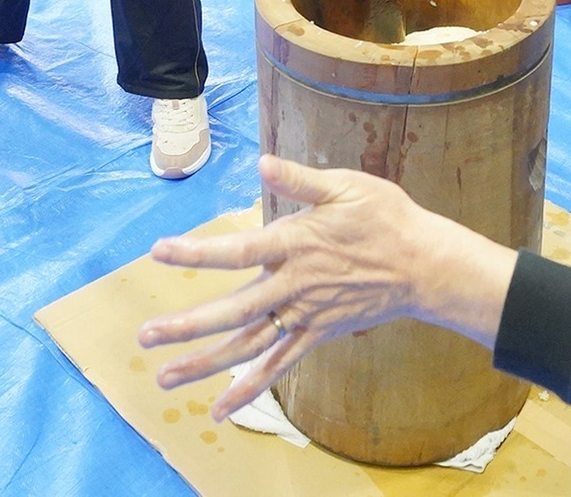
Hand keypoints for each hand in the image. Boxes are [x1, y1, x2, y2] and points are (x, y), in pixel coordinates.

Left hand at [139, 155, 516, 419]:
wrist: (424, 264)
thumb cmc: (385, 218)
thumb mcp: (346, 186)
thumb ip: (300, 179)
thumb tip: (261, 161)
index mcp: (296, 244)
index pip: (238, 249)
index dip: (198, 251)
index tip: (159, 252)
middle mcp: (294, 285)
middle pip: (234, 310)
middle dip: (188, 325)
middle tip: (146, 335)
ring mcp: (304, 315)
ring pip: (249, 345)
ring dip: (206, 363)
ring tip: (165, 378)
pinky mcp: (317, 334)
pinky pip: (279, 366)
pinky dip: (250, 389)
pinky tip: (222, 409)